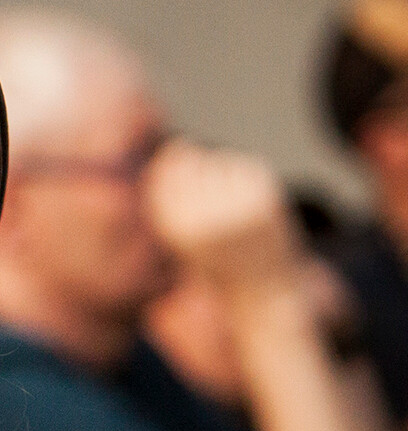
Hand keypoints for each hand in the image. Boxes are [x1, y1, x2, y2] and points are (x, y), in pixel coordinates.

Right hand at [142, 141, 300, 291]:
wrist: (260, 285)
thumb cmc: (211, 256)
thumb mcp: (177, 230)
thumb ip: (170, 192)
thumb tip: (179, 144)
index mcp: (178, 227)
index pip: (165, 171)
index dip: (171, 166)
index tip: (180, 176)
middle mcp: (207, 215)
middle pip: (193, 160)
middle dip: (197, 169)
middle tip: (209, 200)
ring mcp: (239, 204)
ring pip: (219, 160)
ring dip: (221, 174)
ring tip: (227, 204)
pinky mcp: (266, 195)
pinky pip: (244, 166)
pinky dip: (243, 177)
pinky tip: (245, 201)